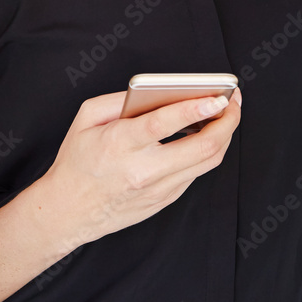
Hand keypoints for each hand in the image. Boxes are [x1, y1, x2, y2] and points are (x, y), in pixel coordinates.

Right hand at [34, 86, 241, 251]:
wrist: (69, 210)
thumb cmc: (77, 161)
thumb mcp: (86, 118)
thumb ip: (119, 99)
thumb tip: (153, 91)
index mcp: (120, 143)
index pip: (165, 124)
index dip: (196, 108)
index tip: (218, 97)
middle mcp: (143, 169)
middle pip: (201, 147)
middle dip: (226, 121)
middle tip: (232, 100)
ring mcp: (158, 189)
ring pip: (207, 162)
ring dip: (224, 135)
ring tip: (227, 114)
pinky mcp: (165, 200)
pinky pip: (195, 172)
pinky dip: (207, 151)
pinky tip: (208, 134)